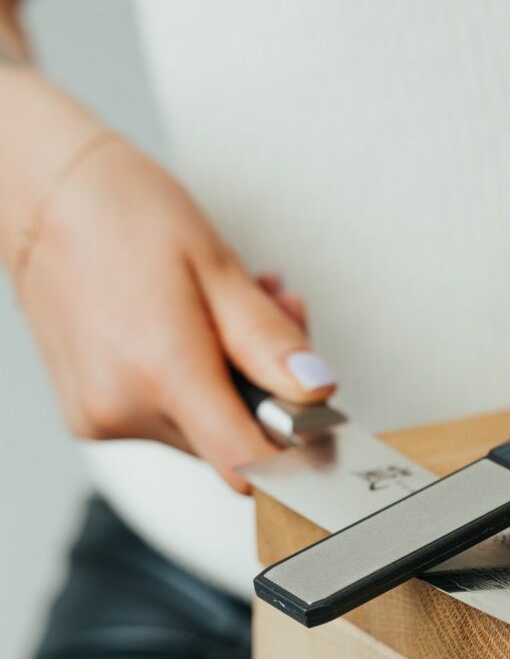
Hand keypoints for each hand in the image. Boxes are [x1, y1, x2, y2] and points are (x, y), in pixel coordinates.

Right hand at [13, 133, 335, 492]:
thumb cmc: (125, 215)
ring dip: (230, 382)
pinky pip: (167, 417)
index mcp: (159, 371)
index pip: (245, 462)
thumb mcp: (217, 266)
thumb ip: (268, 341)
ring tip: (226, 313)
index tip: (315, 418)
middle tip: (270, 318)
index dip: (292, 448)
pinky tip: (192, 332)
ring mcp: (101, 417)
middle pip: (231, 442)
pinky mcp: (92, 415)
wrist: (44, 196)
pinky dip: (193, 383)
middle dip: (264, 390)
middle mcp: (122, 408)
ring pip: (203, 429)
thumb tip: (315, 391)